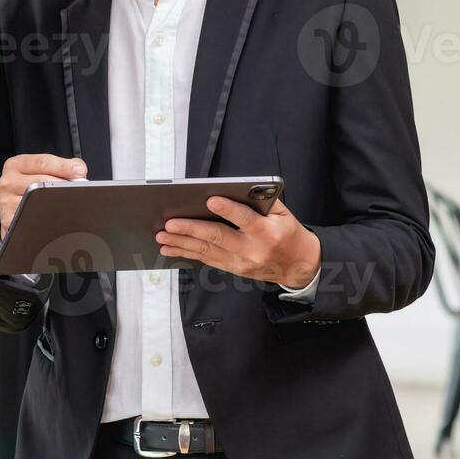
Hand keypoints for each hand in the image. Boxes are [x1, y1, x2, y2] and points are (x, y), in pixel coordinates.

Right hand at [0, 153, 87, 235]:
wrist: (15, 211)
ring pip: (36, 201)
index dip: (63, 166)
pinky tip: (57, 217)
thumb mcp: (42, 171)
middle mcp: (8, 181)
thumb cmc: (32, 189)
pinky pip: (31, 219)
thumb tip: (79, 170)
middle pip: (40, 182)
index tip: (80, 171)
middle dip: (63, 186)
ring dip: (57, 203)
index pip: (42, 162)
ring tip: (70, 203)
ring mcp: (6, 202)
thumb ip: (62, 166)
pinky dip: (47, 218)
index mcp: (16, 165)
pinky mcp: (9, 220)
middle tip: (79, 190)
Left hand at [156, 197, 321, 287]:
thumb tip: (234, 189)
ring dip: (181, 243)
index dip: (228, 210)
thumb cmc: (288, 233)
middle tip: (169, 224)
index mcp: (267, 232)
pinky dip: (186, 253)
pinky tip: (170, 248)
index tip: (210, 200)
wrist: (298, 265)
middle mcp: (252, 249)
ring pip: (206, 251)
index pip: (245, 219)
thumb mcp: (283, 214)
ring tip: (161, 236)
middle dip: (191, 229)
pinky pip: (206, 260)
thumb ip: (261, 200)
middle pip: (218, 237)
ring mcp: (240, 263)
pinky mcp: (233, 269)